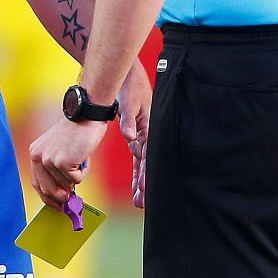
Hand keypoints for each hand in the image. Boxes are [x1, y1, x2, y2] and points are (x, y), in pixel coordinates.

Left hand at [28, 116, 105, 208]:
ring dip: (76, 176)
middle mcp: (38, 157)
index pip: (37, 184)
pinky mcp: (62, 162)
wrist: (86, 116)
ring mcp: (49, 160)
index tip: (57, 205)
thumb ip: (56, 170)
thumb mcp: (59, 150)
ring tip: (79, 158)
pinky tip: (83, 156)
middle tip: (73, 199)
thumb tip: (63, 196)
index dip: (48, 198)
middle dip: (62, 197)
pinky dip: (83, 172)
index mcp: (35, 153)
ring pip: (65, 185)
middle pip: (49, 190)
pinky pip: (76, 180)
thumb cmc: (76, 132)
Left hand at [119, 61, 152, 209]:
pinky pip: (137, 158)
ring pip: (142, 164)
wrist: (127, 75)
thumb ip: (129, 120)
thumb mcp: (130, 102)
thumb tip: (129, 136)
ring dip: (141, 181)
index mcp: (150, 128)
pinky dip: (137, 172)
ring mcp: (142, 136)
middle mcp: (148, 135)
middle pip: (147, 164)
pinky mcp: (136, 135)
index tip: (143, 190)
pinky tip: (136, 186)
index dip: (147, 174)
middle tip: (141, 202)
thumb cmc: (131, 87)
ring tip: (139, 200)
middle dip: (145, 184)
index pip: (149, 156)